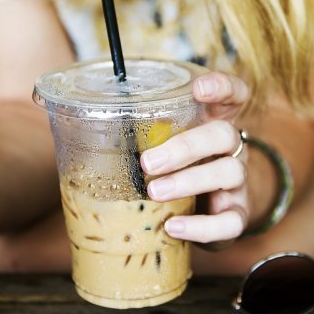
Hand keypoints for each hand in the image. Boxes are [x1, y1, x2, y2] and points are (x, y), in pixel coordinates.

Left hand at [140, 71, 249, 246]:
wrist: (210, 210)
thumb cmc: (178, 167)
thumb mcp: (165, 143)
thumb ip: (141, 131)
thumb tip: (75, 122)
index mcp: (214, 122)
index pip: (233, 94)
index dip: (222, 86)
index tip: (198, 88)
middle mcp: (231, 148)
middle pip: (224, 134)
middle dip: (186, 146)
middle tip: (148, 161)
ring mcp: (238, 182)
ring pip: (229, 173)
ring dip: (189, 181)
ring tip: (154, 192)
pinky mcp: (237, 214)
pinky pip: (230, 221)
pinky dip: (201, 226)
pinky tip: (173, 226)